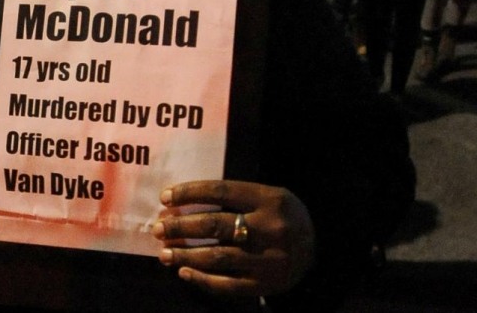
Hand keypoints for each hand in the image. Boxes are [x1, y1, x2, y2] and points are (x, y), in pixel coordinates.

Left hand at [153, 180, 314, 298]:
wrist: (319, 248)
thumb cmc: (282, 216)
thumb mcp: (268, 196)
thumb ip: (234, 197)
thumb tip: (182, 202)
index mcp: (269, 199)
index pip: (220, 191)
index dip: (189, 193)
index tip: (165, 197)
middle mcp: (269, 228)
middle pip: (214, 225)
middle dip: (180, 226)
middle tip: (157, 228)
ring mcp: (267, 259)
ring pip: (217, 257)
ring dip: (185, 255)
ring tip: (164, 252)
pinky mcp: (264, 284)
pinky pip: (227, 284)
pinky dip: (202, 279)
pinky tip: (184, 272)